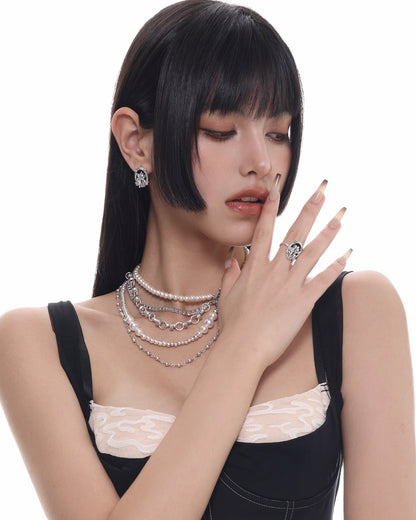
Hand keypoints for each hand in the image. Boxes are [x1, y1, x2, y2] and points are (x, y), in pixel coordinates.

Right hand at [219, 176, 350, 368]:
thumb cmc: (233, 325)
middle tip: (323, 189)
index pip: (264, 228)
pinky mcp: (303, 301)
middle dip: (310, 208)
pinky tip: (348, 254)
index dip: (271, 204)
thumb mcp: (226, 296)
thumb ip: (230, 274)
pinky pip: (323, 280)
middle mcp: (274, 270)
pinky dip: (336, 266)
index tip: (278, 185)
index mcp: (255, 266)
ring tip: (341, 216)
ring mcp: (290, 285)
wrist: (242, 349)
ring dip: (328, 232)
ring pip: (312, 252)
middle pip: (294, 232)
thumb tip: (232, 259)